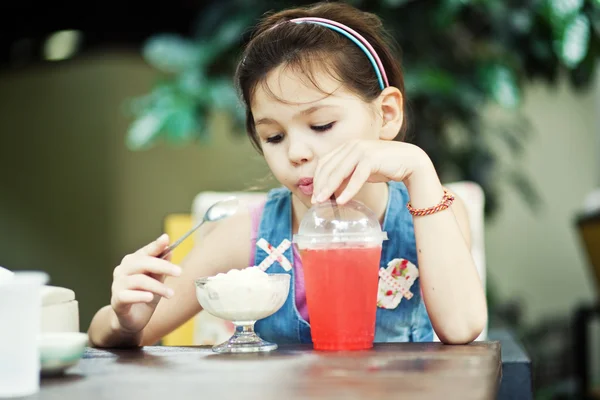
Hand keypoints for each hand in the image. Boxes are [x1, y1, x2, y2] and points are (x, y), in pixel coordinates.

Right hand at [110, 234, 181, 334]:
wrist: (131, 320)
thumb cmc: (145, 296)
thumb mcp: (157, 280)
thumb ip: (162, 266)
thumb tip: (170, 249)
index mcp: (133, 262)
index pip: (145, 251)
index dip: (155, 245)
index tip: (166, 239)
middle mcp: (123, 270)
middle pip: (142, 263)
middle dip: (162, 266)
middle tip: (179, 272)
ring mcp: (117, 285)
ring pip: (138, 280)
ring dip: (157, 286)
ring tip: (171, 294)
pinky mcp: (116, 300)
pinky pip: (127, 295)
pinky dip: (140, 296)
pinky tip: (150, 297)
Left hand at [312, 140, 427, 203]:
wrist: (410, 161)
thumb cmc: (384, 166)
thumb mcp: (360, 171)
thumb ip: (346, 176)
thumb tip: (330, 191)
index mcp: (347, 146)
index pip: (325, 162)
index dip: (317, 178)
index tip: (314, 193)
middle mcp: (352, 145)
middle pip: (329, 167)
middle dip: (320, 185)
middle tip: (315, 201)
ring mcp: (362, 150)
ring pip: (339, 172)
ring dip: (329, 188)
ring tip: (322, 202)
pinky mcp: (372, 159)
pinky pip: (356, 177)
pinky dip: (348, 190)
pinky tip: (342, 201)